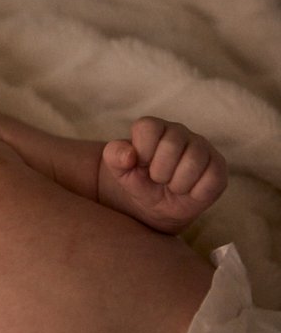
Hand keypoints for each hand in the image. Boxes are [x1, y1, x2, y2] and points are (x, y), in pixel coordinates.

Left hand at [101, 117, 226, 233]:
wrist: (156, 205)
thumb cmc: (138, 181)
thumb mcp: (119, 171)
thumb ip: (114, 156)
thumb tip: (129, 154)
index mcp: (154, 127)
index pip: (148, 128)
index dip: (142, 152)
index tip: (141, 164)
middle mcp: (180, 132)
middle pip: (172, 145)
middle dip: (159, 171)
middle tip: (157, 179)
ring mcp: (203, 147)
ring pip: (194, 162)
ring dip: (177, 183)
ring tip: (172, 185)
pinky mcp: (219, 166)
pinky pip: (212, 179)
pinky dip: (196, 192)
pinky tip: (189, 191)